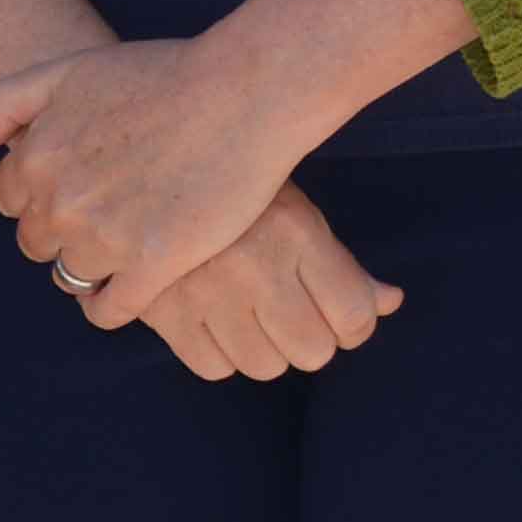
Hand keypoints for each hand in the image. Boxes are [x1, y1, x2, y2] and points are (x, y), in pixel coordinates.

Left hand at [0, 36, 302, 323]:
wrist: (236, 96)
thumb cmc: (154, 75)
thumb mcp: (64, 71)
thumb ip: (5, 105)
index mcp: (34, 156)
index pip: (8, 200)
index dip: (36, 197)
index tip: (67, 192)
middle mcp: (59, 202)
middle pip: (36, 242)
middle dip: (58, 232)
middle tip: (96, 221)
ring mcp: (105, 238)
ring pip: (69, 277)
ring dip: (85, 268)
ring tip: (115, 253)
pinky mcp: (154, 266)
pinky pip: (110, 309)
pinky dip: (109, 307)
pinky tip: (128, 290)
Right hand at [119, 184, 401, 382]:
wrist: (131, 154)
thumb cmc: (228, 182)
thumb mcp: (291, 207)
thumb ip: (341, 261)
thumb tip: (390, 303)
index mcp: (293, 229)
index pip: (354, 315)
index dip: (353, 323)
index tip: (334, 310)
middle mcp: (252, 263)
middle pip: (313, 350)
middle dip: (307, 337)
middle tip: (287, 309)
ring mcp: (202, 288)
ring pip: (264, 365)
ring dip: (263, 347)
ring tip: (246, 311)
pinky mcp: (159, 306)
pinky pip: (212, 366)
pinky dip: (218, 352)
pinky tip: (210, 317)